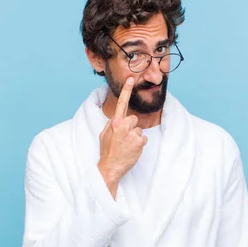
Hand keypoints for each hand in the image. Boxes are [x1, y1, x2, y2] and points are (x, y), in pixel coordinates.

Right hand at [97, 77, 147, 197]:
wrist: (110, 167)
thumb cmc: (107, 151)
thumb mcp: (104, 134)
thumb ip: (111, 124)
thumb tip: (116, 118)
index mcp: (114, 122)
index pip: (121, 103)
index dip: (126, 90)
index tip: (130, 79)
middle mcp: (124, 125)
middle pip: (134, 119)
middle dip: (131, 127)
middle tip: (124, 138)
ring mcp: (132, 134)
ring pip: (139, 130)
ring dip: (135, 137)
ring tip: (127, 146)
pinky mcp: (140, 142)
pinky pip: (143, 139)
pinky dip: (139, 144)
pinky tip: (132, 150)